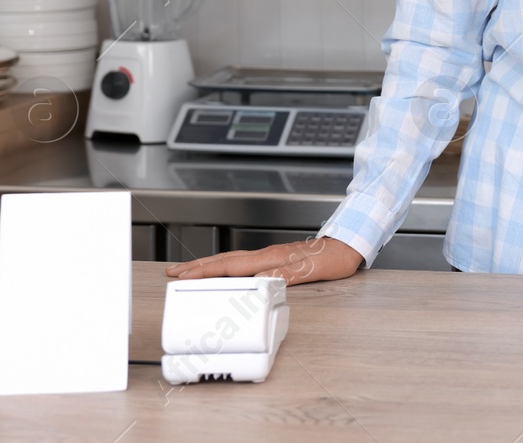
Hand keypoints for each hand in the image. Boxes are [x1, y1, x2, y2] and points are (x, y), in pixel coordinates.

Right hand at [165, 236, 362, 286]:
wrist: (349, 244)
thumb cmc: (334, 259)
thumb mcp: (313, 270)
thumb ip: (286, 274)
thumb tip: (260, 279)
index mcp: (272, 258)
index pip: (231, 266)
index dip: (206, 272)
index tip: (184, 276)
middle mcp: (267, 254)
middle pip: (225, 261)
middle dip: (197, 267)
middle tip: (173, 272)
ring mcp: (270, 254)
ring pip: (231, 259)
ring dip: (207, 265)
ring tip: (187, 269)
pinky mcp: (275, 257)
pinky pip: (242, 261)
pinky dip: (224, 265)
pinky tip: (220, 269)